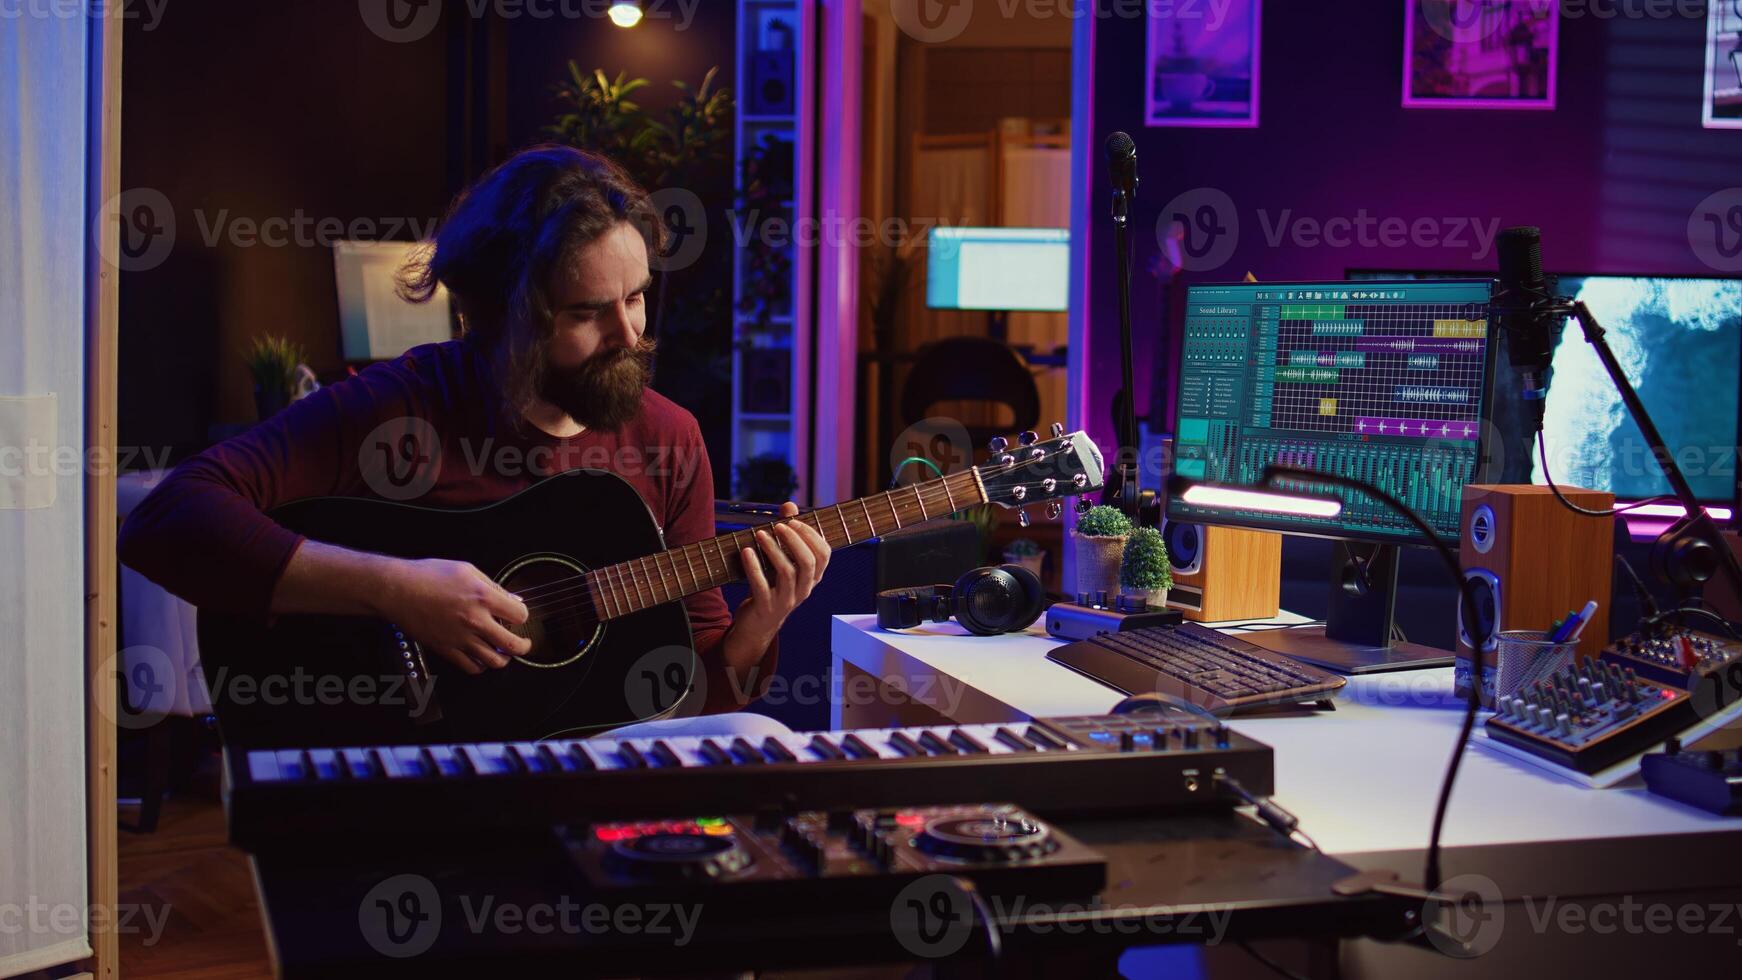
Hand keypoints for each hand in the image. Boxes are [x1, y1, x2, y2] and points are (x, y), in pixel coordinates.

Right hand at [375, 557, 532, 674]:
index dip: (522, 615)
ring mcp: (460, 638)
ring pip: (494, 661)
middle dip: (524, 646)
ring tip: (503, 651)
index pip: (520, 615)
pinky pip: (471, 667)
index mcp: (482, 598)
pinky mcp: (446, 649)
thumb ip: (493, 586)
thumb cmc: (427, 576)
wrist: (397, 589)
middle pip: (513, 645)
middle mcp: (474, 621)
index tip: (518, 615)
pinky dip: (481, 666)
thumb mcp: (467, 570)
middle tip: (524, 643)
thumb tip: (512, 599)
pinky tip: (481, 656)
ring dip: (504, 658)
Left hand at [732, 501, 831, 647]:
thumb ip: (787, 533)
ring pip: (787, 573)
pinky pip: (761, 586)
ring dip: (773, 550)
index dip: (811, 535)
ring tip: (759, 534)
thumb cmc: (772, 586)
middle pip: (809, 563)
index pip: (824, 555)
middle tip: (778, 525)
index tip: (794, 520)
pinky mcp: (766, 607)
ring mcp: (786, 600)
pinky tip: (746, 551)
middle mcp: (804, 589)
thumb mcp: (781, 560)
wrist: (757, 624)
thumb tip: (789, 505)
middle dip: (794, 540)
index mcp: (812, 578)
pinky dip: (753, 566)